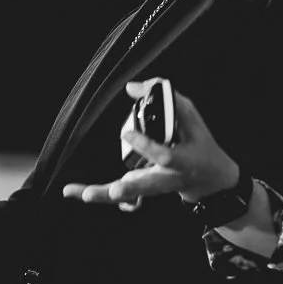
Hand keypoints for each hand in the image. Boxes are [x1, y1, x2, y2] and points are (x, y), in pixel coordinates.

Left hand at [61, 81, 239, 211]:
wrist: (209, 179)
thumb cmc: (199, 145)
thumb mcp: (192, 121)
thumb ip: (168, 101)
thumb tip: (131, 87)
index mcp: (183, 162)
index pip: (164, 156)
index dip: (146, 146)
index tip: (126, 133)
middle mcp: (166, 179)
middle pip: (145, 186)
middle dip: (129, 189)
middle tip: (114, 191)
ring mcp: (150, 188)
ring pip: (127, 195)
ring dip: (103, 195)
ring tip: (83, 194)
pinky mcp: (139, 191)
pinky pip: (116, 196)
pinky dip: (98, 195)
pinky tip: (73, 192)